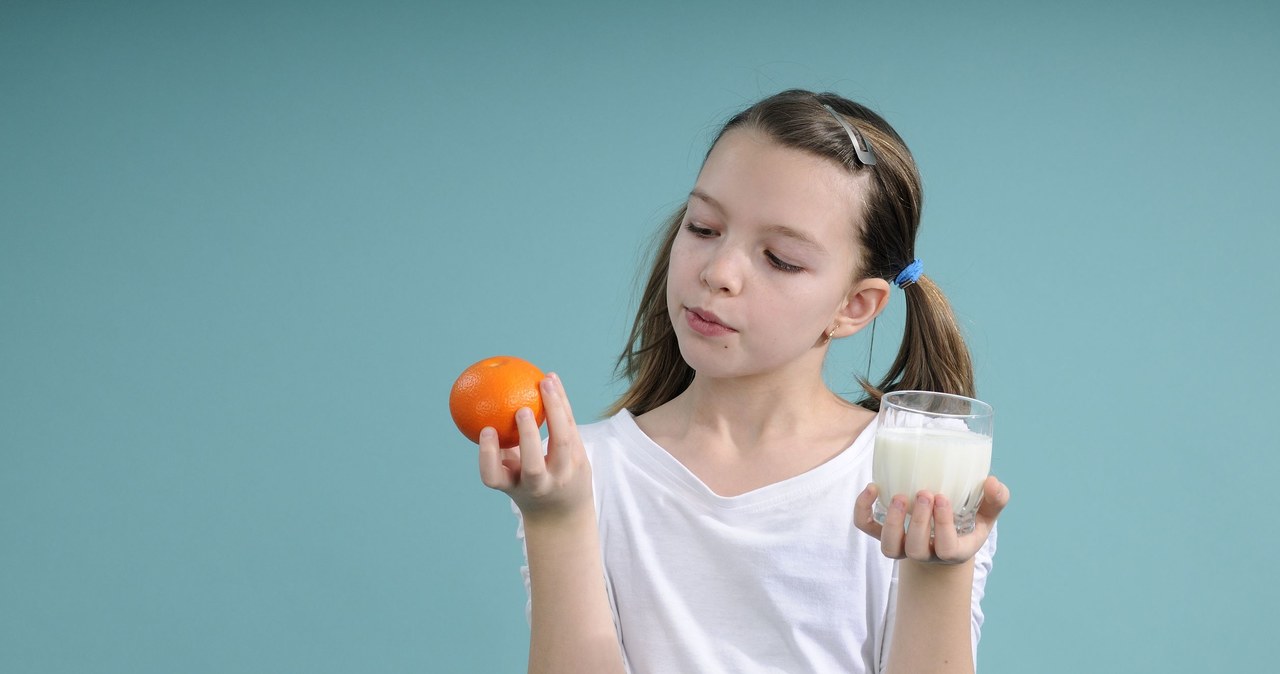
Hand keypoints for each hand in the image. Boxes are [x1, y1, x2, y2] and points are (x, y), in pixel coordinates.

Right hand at [477, 372, 594, 523]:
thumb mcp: (510, 472)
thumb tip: (476, 406)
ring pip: (563, 442)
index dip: (488, 456)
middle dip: (529, 437)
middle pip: (533, 466)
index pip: (494, 478)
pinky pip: (572, 428)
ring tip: (546, 382)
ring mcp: (563, 475)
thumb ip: (499, 446)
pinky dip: (562, 403)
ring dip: (555, 409)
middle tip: (521, 409)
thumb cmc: (526, 483)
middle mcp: (538, 486)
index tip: (486, 430)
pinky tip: (553, 380)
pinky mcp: (581, 462)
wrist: (563, 512)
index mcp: (513, 487)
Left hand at [854, 476, 1009, 563]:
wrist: (939, 539)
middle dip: (918, 521)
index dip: (943, 526)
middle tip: (924, 492)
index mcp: (952, 551)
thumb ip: (995, 500)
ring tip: (900, 496)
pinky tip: (873, 488)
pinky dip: (863, 510)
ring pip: (889, 547)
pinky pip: (866, 527)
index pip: (947, 549)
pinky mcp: (882, 534)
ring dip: (892, 521)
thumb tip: (993, 482)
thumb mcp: (985, 515)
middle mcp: (925, 554)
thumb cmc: (966, 524)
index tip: (943, 499)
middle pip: (915, 549)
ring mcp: (901, 547)